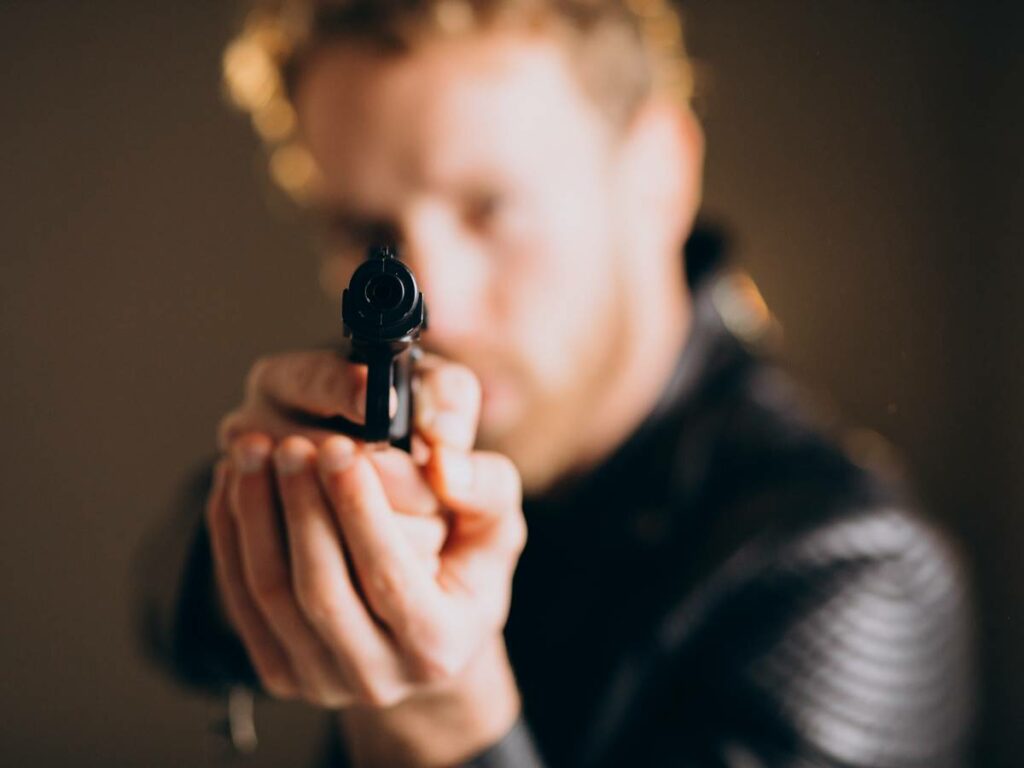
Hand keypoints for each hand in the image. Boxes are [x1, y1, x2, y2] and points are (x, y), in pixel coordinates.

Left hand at [207, 351, 526, 763]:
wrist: (427, 630)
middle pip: (321, 590)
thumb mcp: (495, 520)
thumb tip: (443, 464)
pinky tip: (232, 484)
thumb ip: (483, 485)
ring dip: (256, 516)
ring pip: (272, 596)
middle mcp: (380, 678)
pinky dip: (230, 537)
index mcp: (440, 645)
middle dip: (303, 509)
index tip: (340, 446)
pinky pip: (240, 602)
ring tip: (253, 452)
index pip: (390, 577)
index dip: (361, 511)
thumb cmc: (465, 560)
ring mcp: (323, 683)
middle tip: (291, 444)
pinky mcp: (280, 673)